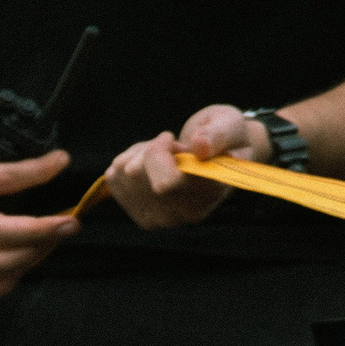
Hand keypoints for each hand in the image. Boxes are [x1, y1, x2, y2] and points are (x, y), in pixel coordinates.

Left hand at [105, 106, 271, 229]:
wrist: (215, 154)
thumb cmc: (226, 138)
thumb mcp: (230, 126)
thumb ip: (218, 135)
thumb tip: (200, 145)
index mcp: (209, 195)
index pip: (165, 183)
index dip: (158, 152)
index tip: (170, 138)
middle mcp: (182, 215)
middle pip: (137, 175)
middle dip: (149, 148)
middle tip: (170, 144)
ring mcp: (159, 219)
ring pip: (123, 174)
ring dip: (139, 153)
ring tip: (163, 151)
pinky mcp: (139, 214)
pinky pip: (114, 178)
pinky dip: (127, 161)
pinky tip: (149, 161)